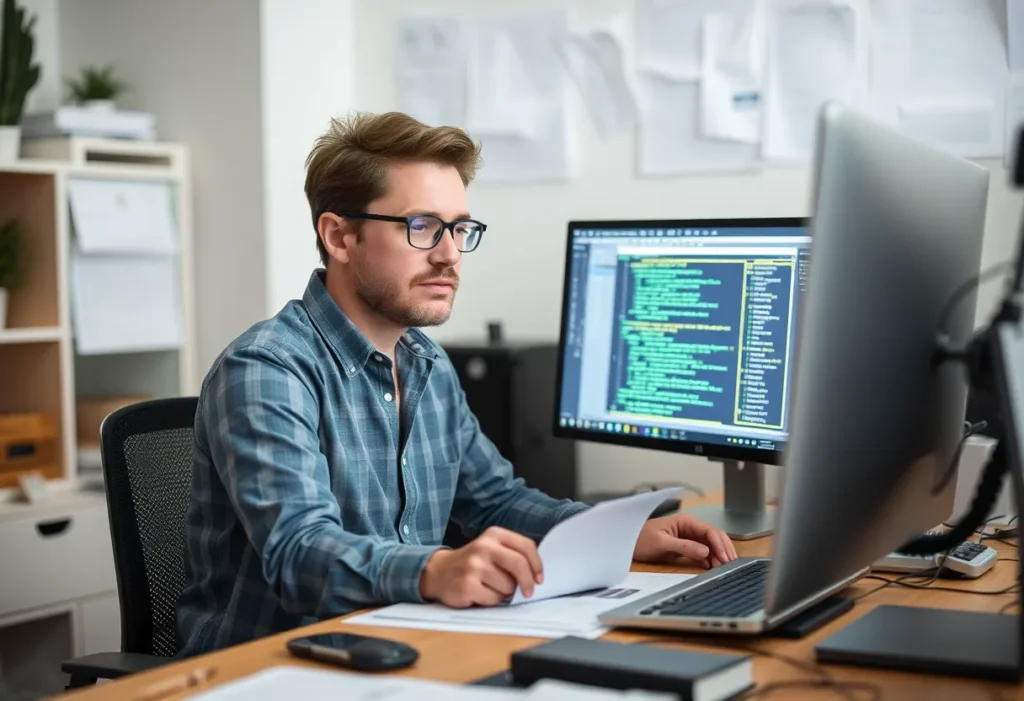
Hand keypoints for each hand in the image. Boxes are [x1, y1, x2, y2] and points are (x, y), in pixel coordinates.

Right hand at [419, 526, 543, 607]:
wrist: (439, 572)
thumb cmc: (472, 563)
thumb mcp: (491, 549)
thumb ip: (512, 555)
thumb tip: (536, 575)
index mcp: (494, 535)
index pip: (526, 546)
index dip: (537, 565)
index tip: (539, 579)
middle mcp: (483, 547)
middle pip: (519, 565)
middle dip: (527, 582)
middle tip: (528, 592)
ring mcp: (474, 566)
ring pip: (507, 587)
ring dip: (504, 593)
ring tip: (490, 587)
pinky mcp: (467, 585)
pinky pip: (493, 599)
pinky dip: (491, 601)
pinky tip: (480, 594)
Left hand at [633, 514, 737, 568]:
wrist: (627, 543)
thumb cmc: (641, 539)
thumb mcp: (661, 543)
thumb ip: (683, 546)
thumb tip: (705, 551)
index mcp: (685, 521)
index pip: (709, 531)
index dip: (719, 544)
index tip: (725, 558)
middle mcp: (690, 528)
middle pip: (714, 537)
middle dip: (723, 550)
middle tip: (730, 565)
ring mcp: (689, 537)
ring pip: (710, 546)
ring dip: (718, 556)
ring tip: (724, 569)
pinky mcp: (686, 547)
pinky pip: (702, 553)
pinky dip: (710, 560)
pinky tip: (713, 568)